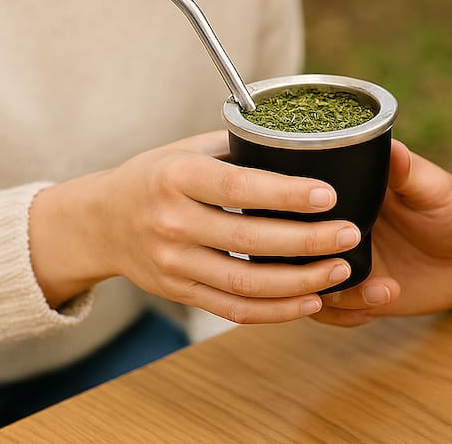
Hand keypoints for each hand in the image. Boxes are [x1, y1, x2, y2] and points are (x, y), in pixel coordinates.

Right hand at [28, 131, 360, 322]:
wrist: (100, 222)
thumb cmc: (157, 175)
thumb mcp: (186, 149)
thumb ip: (239, 148)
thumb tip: (304, 140)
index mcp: (176, 177)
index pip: (237, 187)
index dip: (285, 193)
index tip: (329, 194)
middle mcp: (172, 222)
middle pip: (248, 239)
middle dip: (306, 240)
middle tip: (351, 234)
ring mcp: (173, 263)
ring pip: (244, 282)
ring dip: (299, 281)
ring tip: (340, 271)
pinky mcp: (179, 292)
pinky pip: (233, 309)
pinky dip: (275, 310)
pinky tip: (311, 301)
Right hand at [311, 140, 451, 326]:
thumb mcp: (435, 189)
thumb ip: (411, 172)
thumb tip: (393, 146)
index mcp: (344, 194)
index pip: (299, 203)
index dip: (297, 215)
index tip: (323, 224)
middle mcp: (333, 229)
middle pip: (290, 248)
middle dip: (308, 264)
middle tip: (347, 267)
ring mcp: (340, 263)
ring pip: (305, 285)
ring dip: (335, 295)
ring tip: (381, 290)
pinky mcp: (353, 294)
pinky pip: (330, 313)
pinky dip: (348, 314)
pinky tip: (383, 300)